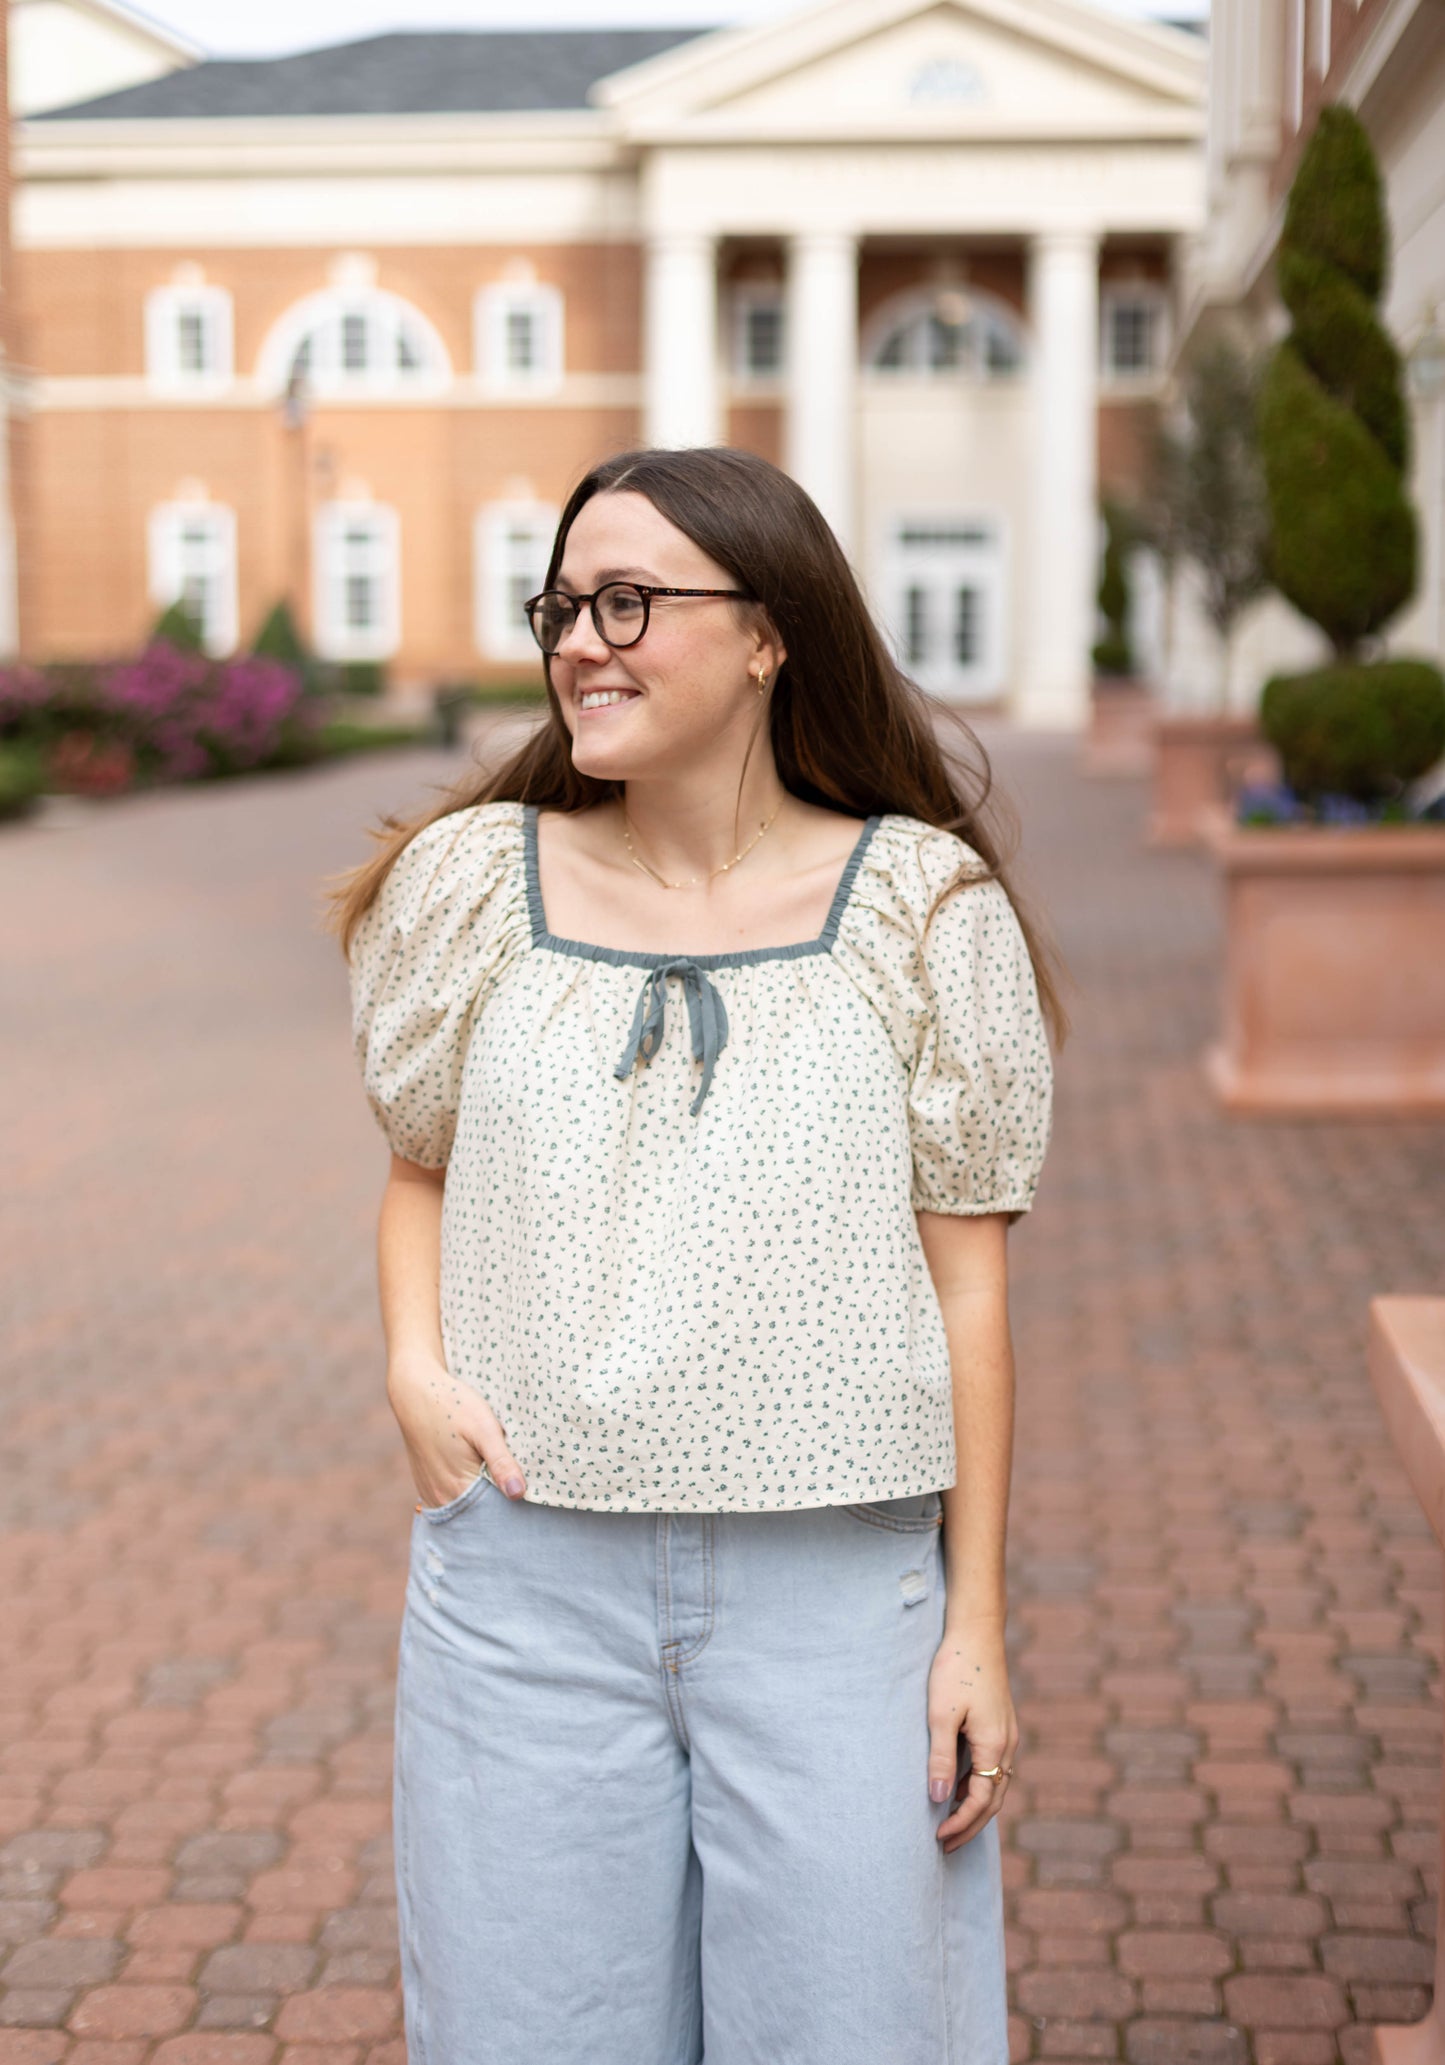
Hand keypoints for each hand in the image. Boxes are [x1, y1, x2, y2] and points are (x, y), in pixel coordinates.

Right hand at [386, 1350, 526, 1504]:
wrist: (415, 1390)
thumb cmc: (452, 1404)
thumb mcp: (484, 1428)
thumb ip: (501, 1462)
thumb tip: (518, 1494)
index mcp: (456, 1488)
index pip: (493, 1514)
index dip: (512, 1505)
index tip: (528, 1490)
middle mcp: (440, 1497)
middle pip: (479, 1512)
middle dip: (498, 1502)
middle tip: (516, 1479)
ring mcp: (430, 1492)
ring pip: (466, 1504)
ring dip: (482, 1496)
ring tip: (498, 1475)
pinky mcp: (427, 1482)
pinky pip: (452, 1496)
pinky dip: (467, 1490)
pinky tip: (478, 1473)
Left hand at [926, 1617, 1017, 1852]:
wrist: (976, 1632)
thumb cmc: (955, 1668)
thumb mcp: (940, 1714)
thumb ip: (941, 1757)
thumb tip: (939, 1798)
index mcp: (995, 1745)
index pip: (982, 1800)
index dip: (961, 1823)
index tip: (939, 1838)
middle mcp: (1007, 1744)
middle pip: (994, 1799)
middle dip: (970, 1825)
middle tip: (945, 1845)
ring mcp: (1007, 1734)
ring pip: (997, 1783)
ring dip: (976, 1807)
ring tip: (950, 1822)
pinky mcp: (1001, 1724)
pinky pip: (994, 1767)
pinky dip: (979, 1785)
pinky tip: (959, 1786)